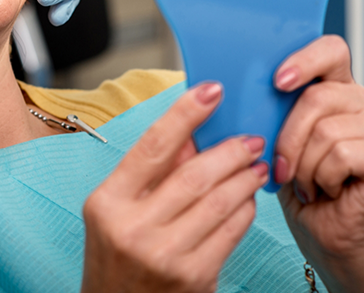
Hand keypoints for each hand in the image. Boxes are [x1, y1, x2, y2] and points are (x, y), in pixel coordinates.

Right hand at [81, 82, 268, 292]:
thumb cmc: (116, 256)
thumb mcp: (117, 209)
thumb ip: (151, 172)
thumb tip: (192, 132)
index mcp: (107, 202)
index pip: (152, 146)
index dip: (185, 114)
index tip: (211, 90)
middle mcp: (133, 228)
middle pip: (194, 174)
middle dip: (229, 150)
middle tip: (250, 138)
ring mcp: (165, 255)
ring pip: (219, 202)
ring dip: (244, 178)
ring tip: (255, 165)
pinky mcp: (195, 277)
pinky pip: (231, 232)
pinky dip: (245, 209)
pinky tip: (248, 198)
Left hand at [273, 35, 363, 291]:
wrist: (322, 232)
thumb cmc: (296, 183)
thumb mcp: (275, 138)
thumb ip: (272, 109)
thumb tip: (241, 91)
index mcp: (336, 87)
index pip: (331, 50)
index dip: (304, 60)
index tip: (278, 81)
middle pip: (317, 96)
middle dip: (287, 137)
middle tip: (282, 167)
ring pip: (325, 130)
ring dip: (304, 165)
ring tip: (307, 182)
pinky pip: (341, 154)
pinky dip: (322, 178)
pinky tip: (326, 189)